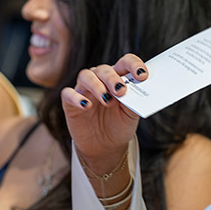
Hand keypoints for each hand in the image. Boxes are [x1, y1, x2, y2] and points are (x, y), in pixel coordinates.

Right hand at [61, 54, 147, 174]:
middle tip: (120, 91)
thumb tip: (141, 89)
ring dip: (96, 86)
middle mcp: (100, 80)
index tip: (142, 76)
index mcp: (118, 78)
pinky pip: (68, 93)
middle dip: (112, 78)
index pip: (125, 62)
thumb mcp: (131, 115)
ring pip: (86, 76)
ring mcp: (84, 90)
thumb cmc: (120, 125)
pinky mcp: (70, 103)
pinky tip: (86, 106)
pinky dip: (76, 97)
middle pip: (104, 69)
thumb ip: (134, 101)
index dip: (134, 65)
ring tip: (107, 100)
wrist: (105, 146)